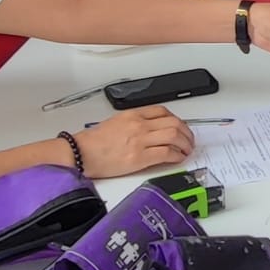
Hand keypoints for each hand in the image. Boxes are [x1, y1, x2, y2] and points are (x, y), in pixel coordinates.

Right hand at [73, 106, 194, 176]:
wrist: (81, 153)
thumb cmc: (93, 142)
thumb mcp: (115, 123)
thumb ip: (134, 123)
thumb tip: (150, 130)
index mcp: (132, 115)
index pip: (162, 111)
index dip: (176, 120)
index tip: (180, 127)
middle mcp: (139, 125)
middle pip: (173, 122)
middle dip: (186, 132)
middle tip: (188, 140)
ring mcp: (140, 141)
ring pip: (174, 136)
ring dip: (185, 144)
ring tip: (186, 150)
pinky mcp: (139, 158)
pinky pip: (167, 153)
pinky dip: (177, 155)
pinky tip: (177, 158)